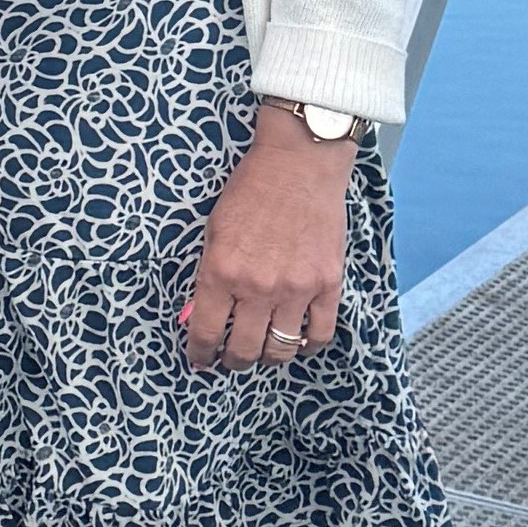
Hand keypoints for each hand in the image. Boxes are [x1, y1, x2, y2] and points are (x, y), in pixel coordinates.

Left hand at [180, 116, 350, 368]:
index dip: (200, 353)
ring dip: (269, 358)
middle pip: (244, 350)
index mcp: (221, 272)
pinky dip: (308, 345)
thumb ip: (208, 275)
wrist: (299, 164)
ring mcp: (296, 288)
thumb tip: (200, 314)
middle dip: (233, 361)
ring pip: (281, 349)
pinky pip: (320, 333)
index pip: (206, 332)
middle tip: (231, 360)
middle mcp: (257, 287)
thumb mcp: (214, 231)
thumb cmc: (250, 191)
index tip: (200, 359)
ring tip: (264, 352)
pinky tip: (299, 340)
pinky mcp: (328, 284)